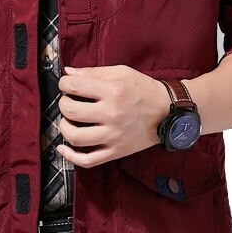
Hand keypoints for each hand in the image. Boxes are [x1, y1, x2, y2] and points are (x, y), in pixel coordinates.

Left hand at [55, 64, 170, 167]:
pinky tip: (63, 148)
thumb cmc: (144, 90)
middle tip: (69, 101)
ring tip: (69, 121)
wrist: (168, 112)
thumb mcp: (122, 73)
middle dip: (63, 103)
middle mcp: (112, 114)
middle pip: (71, 111)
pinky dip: (71, 156)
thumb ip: (93, 72)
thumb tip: (68, 73)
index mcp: (113, 91)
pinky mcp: (116, 151)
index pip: (74, 86)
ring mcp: (113, 136)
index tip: (67, 85)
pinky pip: (88, 160)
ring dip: (64, 127)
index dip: (64, 83)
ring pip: (75, 137)